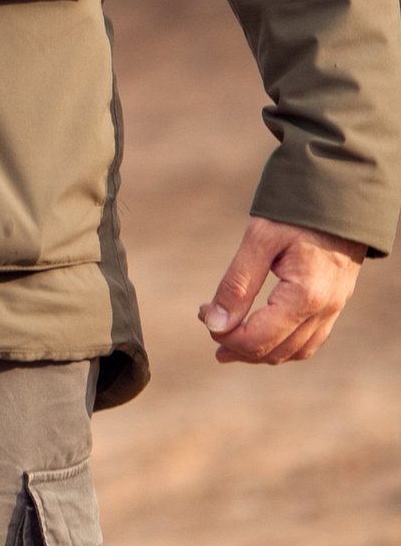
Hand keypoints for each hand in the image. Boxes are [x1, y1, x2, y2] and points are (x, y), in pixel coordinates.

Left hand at [197, 217, 364, 365]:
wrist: (342, 193)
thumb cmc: (298, 212)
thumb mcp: (260, 239)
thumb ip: (237, 283)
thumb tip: (214, 323)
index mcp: (303, 296)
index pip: (257, 340)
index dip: (223, 334)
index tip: (202, 312)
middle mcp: (323, 310)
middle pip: (274, 352)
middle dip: (236, 346)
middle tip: (209, 324)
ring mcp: (334, 309)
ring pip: (293, 352)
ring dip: (259, 352)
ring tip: (227, 341)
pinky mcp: (336, 303)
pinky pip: (310, 340)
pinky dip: (282, 345)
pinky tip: (262, 334)